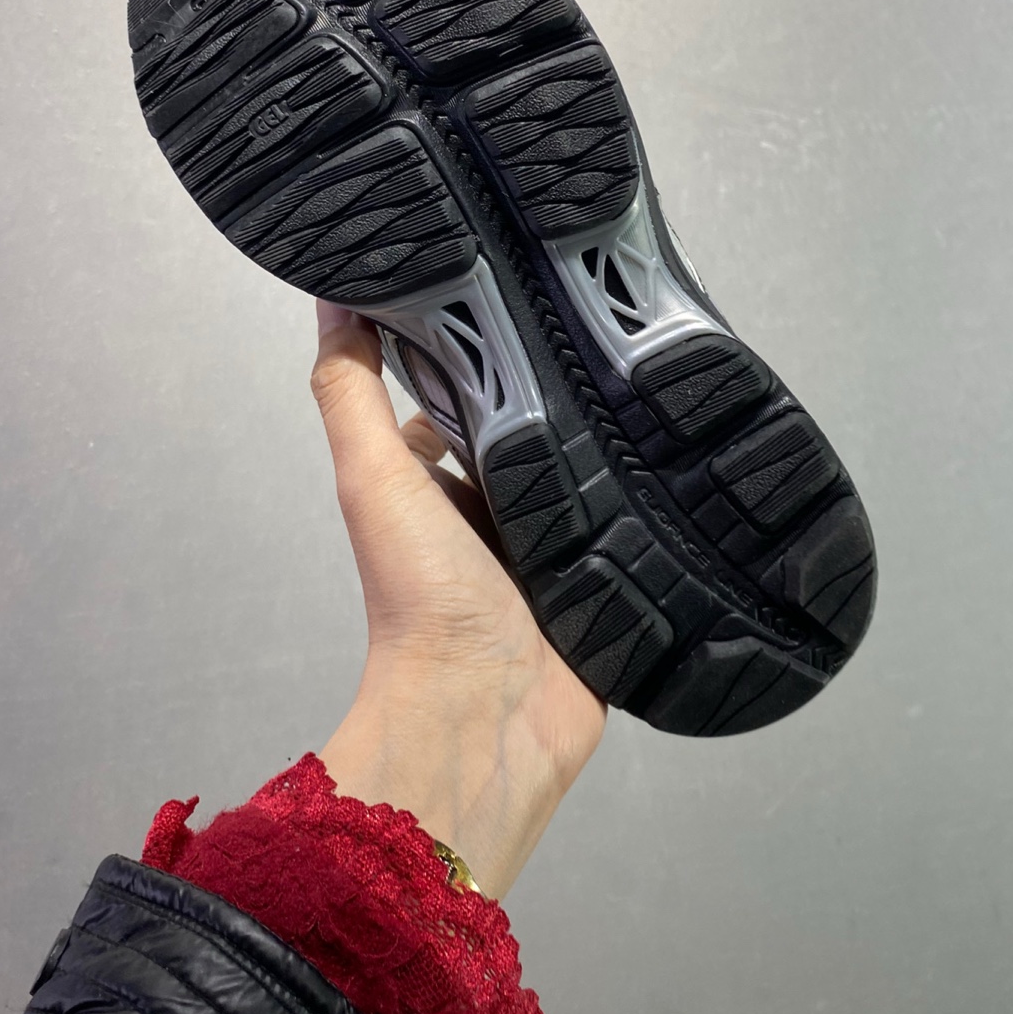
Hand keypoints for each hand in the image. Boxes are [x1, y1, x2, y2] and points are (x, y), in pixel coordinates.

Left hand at [312, 301, 606, 900]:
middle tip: (607, 339)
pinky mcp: (603, 587)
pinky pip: (635, 534)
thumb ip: (349, 390)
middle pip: (534, 436)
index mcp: (434, 490)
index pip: (463, 403)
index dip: (486, 356)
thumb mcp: (374, 478)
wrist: (487, 717)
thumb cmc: (419, 607)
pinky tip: (683, 468)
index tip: (520, 296)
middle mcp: (491, 519)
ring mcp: (551, 555)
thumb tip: (329, 299)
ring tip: (657, 393)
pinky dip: (652, 509)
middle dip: (564, 399)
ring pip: (590, 480)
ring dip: (614, 451)